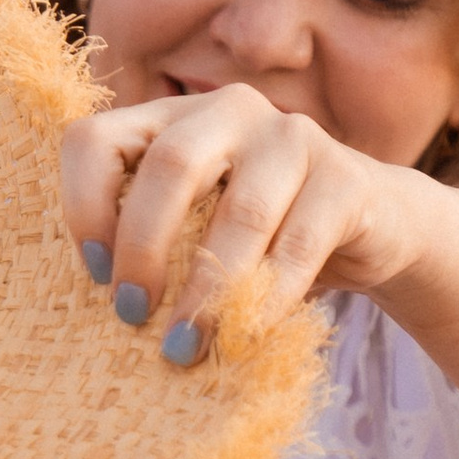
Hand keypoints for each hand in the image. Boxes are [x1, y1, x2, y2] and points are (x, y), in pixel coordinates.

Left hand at [63, 86, 433, 360]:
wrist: (374, 226)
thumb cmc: (261, 236)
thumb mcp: (197, 224)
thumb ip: (154, 236)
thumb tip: (95, 308)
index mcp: (173, 117)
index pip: (98, 138)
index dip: (83, 205)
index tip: (93, 273)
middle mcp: (230, 110)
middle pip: (170, 165)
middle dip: (143, 248)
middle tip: (132, 315)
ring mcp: (293, 136)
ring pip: (240, 213)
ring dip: (206, 291)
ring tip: (183, 348)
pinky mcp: (346, 177)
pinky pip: (299, 245)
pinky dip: (267, 299)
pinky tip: (244, 336)